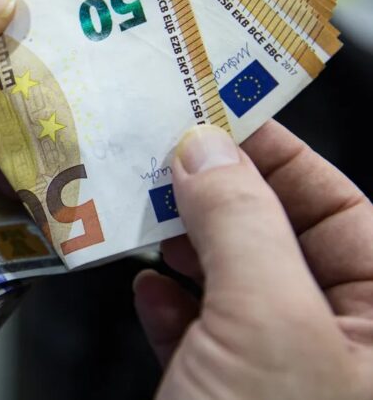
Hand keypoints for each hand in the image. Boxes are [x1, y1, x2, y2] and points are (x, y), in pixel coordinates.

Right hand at [133, 121, 372, 398]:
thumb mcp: (265, 322)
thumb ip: (240, 225)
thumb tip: (206, 151)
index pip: (342, 213)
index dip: (284, 160)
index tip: (224, 119)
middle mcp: (333, 346)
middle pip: (277, 241)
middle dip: (219, 199)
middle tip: (171, 159)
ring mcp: (274, 374)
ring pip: (230, 283)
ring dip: (183, 246)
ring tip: (147, 214)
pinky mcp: (218, 395)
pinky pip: (196, 331)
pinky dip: (167, 302)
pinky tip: (148, 286)